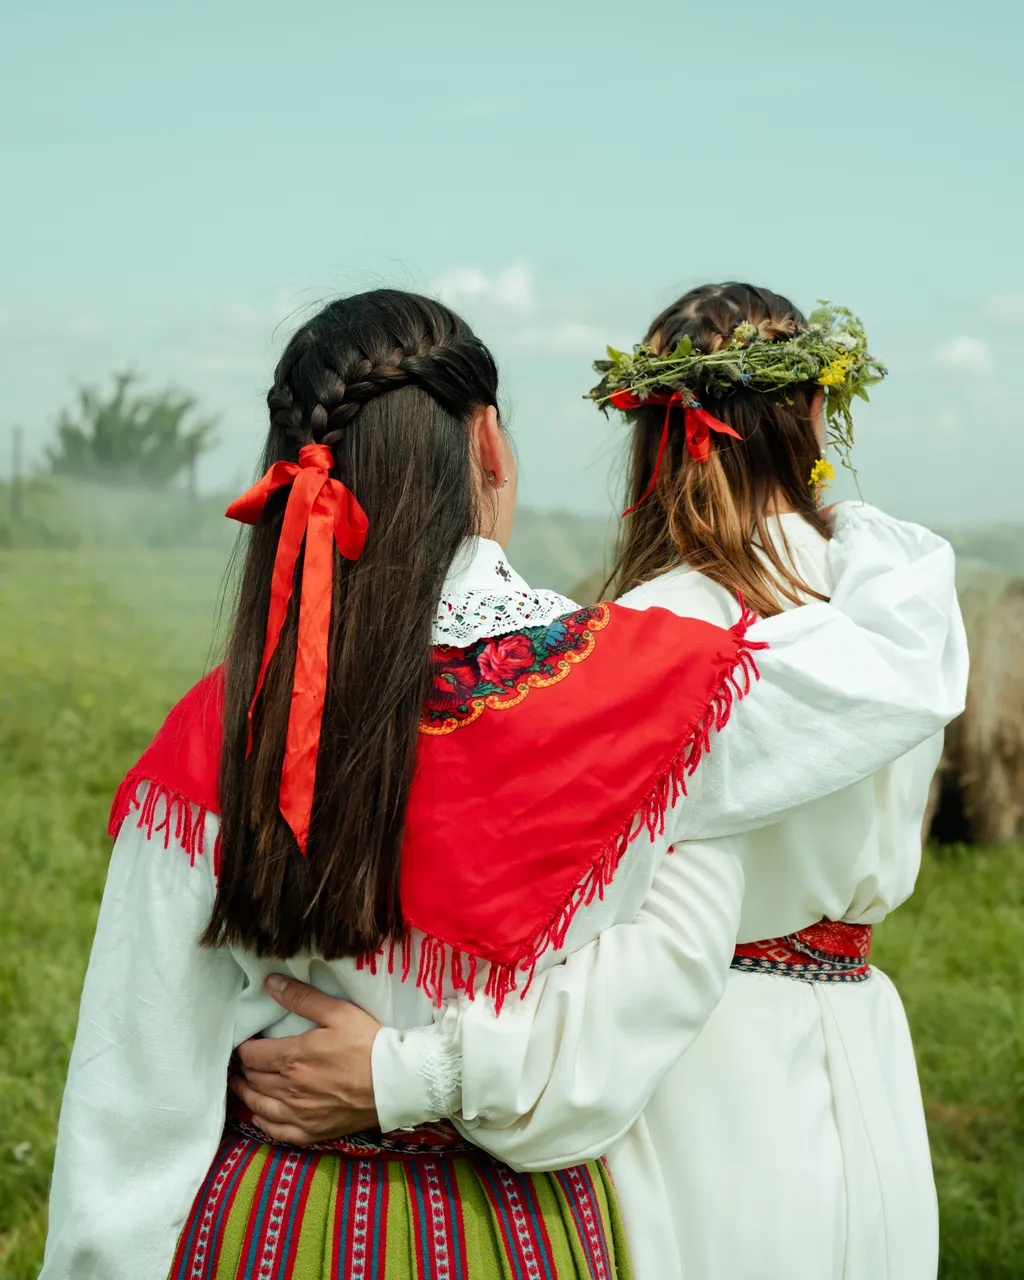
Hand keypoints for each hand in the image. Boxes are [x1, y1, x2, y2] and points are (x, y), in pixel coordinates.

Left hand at [231, 975, 382, 1145]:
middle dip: (243, 1068)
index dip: (244, 1047)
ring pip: (258, 1105)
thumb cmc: (368, 1043)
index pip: (252, 1054)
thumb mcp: (338, 1012)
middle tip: (241, 1060)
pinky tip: (260, 1113)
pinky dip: (263, 1121)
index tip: (244, 1041)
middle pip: (252, 1079)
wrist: (396, 1082)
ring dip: (245, 1093)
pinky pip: (277, 1131)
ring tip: (240, 1083)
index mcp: (291, 1058)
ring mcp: (299, 1114)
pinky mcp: (312, 1132)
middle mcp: (289, 1089)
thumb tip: (270, 982)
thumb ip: (302, 997)